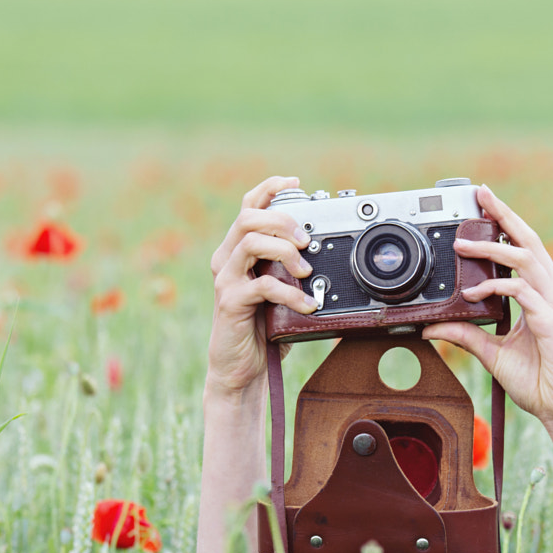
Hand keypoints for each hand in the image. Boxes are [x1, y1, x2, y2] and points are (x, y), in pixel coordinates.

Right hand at [207, 176, 316, 395]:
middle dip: (282, 220)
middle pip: (248, 217)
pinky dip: (291, 292)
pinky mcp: (231, 302)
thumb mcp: (281, 291)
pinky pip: (262, 285)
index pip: (248, 206)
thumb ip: (292, 268)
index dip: (270, 188)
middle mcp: (227, 259)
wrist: (242, 369)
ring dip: (285, 250)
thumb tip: (326, 251)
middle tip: (306, 239)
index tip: (295, 184)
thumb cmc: (263, 329)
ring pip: (251, 242)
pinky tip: (308, 304)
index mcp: (238, 250)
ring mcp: (226, 280)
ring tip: (306, 269)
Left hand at [422, 185, 552, 446]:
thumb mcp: (492, 354)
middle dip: (504, 215)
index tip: (484, 206)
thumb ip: (465, 336)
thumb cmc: (539, 381)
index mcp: (542, 294)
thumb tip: (433, 327)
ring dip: (493, 248)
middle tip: (480, 195)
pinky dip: (496, 288)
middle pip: (528, 241)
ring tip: (463, 245)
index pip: (524, 248)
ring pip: (525, 259)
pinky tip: (473, 294)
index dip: (506, 224)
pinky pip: (523, 292)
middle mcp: (552, 293)